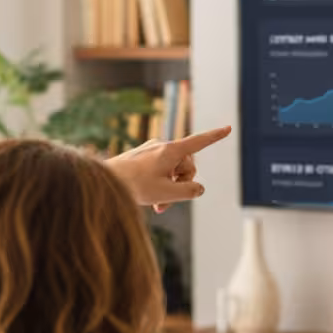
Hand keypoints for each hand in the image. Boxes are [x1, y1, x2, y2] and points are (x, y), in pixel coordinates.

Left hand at [104, 126, 231, 212]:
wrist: (103, 181)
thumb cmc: (134, 186)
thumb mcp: (167, 194)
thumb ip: (190, 191)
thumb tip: (198, 188)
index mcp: (170, 150)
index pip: (198, 142)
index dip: (215, 136)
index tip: (228, 128)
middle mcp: (161, 145)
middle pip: (186, 166)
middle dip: (181, 184)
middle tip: (166, 203)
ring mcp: (151, 150)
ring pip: (172, 170)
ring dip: (169, 188)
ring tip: (156, 205)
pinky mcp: (142, 156)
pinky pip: (160, 170)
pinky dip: (159, 184)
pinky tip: (149, 198)